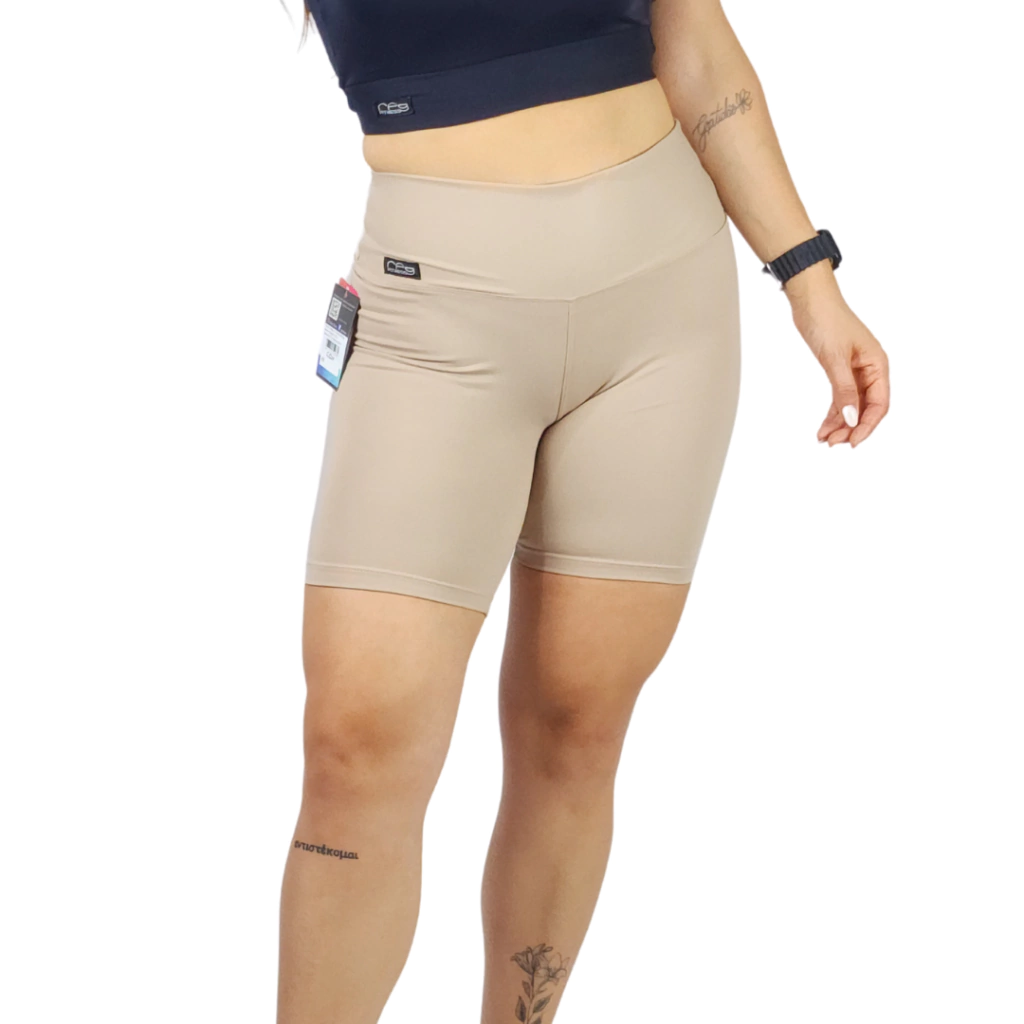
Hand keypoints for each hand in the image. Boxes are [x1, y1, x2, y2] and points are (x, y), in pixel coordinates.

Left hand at [790, 289, 889, 447]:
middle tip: (833, 444)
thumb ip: (844, 390)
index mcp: (878, 365)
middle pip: (866, 408)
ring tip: (825, 439)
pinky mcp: (839, 371)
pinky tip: (823, 427)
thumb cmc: (827, 320)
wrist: (811, 301)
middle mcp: (870, 370)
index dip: (868, 425)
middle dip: (851, 428)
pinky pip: (840, 398)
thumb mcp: (835, 359)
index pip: (879, 404)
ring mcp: (855, 371)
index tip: (853, 442)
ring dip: (840, 424)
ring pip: (851, 406)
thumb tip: (852, 419)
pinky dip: (832, 413)